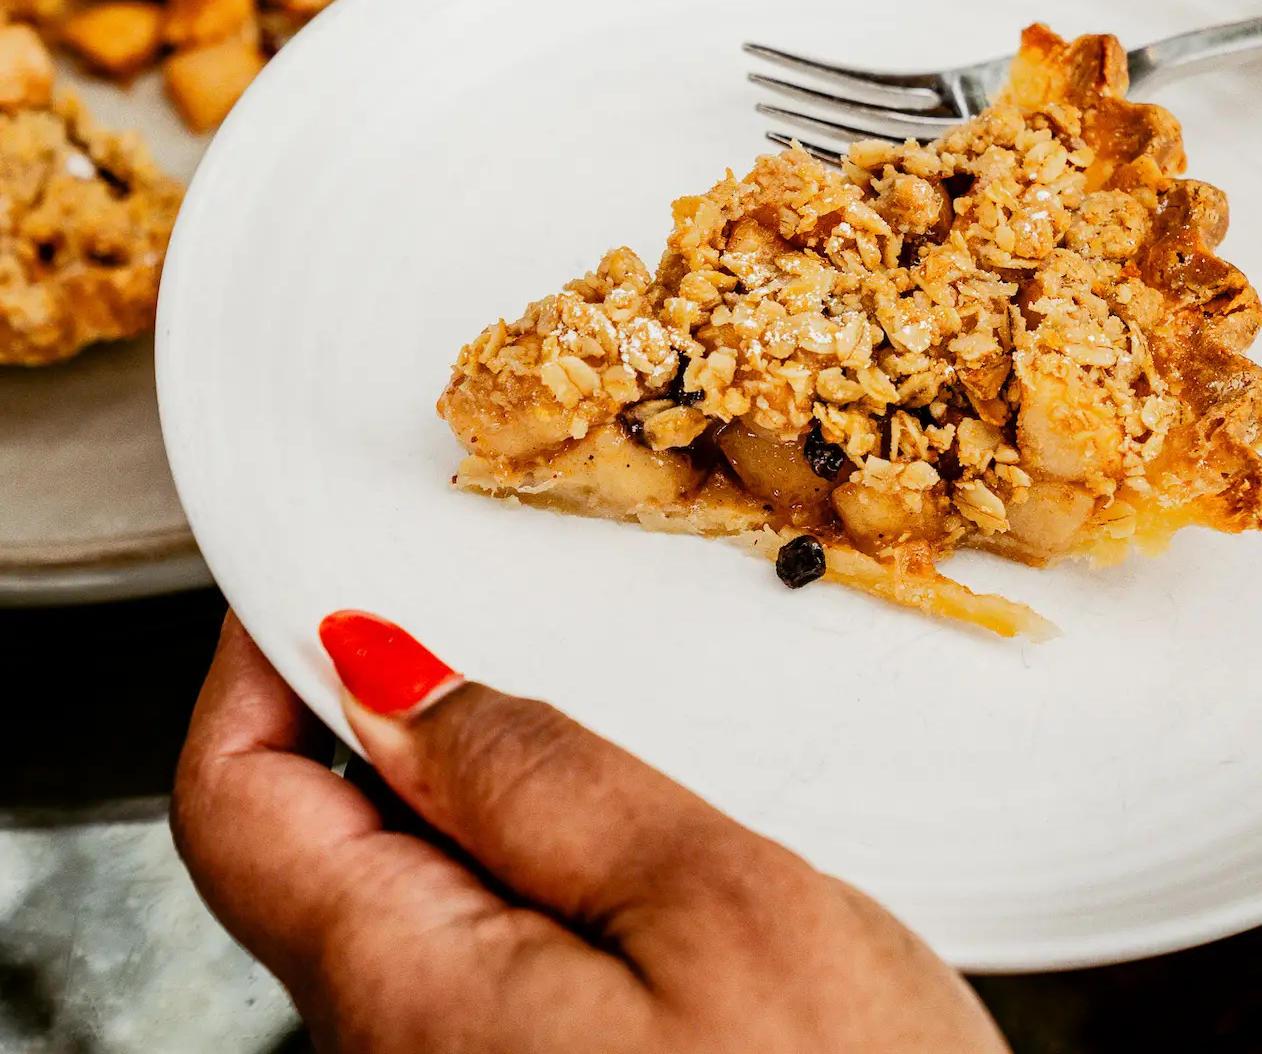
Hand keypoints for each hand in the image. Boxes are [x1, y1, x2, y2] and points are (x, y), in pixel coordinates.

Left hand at [173, 613, 1006, 1053]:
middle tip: (501, 628)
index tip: (320, 575)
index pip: (234, 803)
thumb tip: (376, 669)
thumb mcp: (714, 905)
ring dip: (476, 806)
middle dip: (388, 724)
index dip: (259, 662)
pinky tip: (634, 863)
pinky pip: (474, 969)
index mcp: (409, 1000)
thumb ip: (536, 777)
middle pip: (314, 851)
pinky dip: (526, 883)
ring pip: (404, 906)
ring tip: (601, 748)